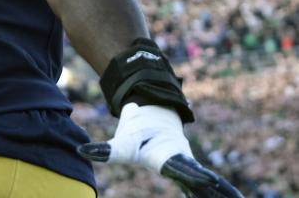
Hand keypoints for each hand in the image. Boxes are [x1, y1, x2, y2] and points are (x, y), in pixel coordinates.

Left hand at [78, 103, 242, 197]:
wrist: (152, 111)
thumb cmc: (135, 131)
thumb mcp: (120, 144)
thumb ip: (103, 150)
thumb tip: (79, 150)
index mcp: (168, 156)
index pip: (182, 168)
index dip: (192, 174)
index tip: (207, 180)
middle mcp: (183, 162)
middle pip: (202, 180)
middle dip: (217, 191)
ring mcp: (189, 167)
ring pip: (207, 184)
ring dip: (220, 193)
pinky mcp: (189, 171)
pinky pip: (203, 187)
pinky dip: (215, 194)